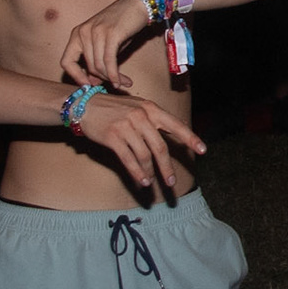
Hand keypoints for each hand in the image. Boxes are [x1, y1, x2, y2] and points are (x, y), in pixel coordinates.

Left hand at [60, 0, 156, 89]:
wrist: (138, 5)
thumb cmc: (122, 24)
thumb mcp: (105, 43)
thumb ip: (97, 59)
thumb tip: (93, 81)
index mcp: (77, 34)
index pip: (66, 61)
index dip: (75, 77)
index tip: (88, 86)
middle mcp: (83, 32)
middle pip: (88, 66)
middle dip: (103, 79)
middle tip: (116, 84)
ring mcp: (96, 32)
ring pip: (99, 66)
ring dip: (111, 78)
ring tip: (122, 82)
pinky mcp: (111, 34)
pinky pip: (109, 61)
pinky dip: (114, 74)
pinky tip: (120, 81)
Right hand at [77, 93, 204, 191]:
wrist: (85, 105)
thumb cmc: (114, 109)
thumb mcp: (137, 107)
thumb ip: (153, 120)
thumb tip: (171, 137)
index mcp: (151, 109)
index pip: (175, 125)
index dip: (190, 138)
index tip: (203, 150)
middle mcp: (141, 117)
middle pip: (160, 147)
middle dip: (167, 167)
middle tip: (172, 181)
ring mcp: (126, 127)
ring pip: (145, 156)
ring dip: (151, 172)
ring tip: (153, 183)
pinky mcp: (113, 137)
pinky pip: (129, 159)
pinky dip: (137, 173)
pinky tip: (142, 181)